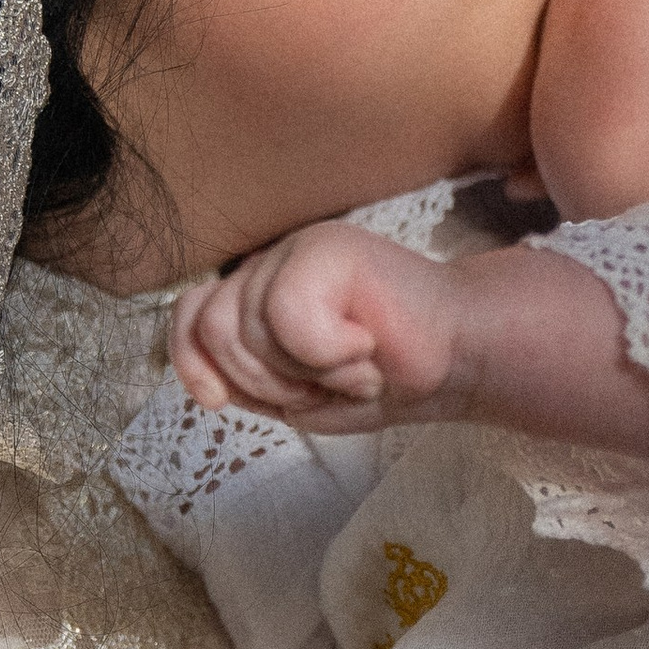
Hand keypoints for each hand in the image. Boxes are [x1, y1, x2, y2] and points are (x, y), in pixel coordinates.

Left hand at [172, 225, 463, 425]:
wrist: (458, 358)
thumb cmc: (384, 377)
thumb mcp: (297, 394)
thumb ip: (246, 381)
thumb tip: (208, 382)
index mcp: (257, 294)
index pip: (189, 316)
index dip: (190, 362)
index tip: (217, 401)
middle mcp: (270, 264)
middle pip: (212, 329)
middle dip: (266, 380)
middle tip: (326, 382)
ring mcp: (296, 249)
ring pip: (246, 326)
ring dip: (304, 369)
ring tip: (353, 366)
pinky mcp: (326, 247)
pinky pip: (287, 314)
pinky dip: (328, 350)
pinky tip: (367, 344)